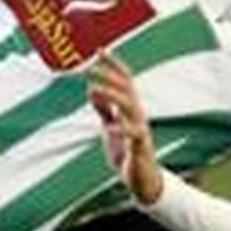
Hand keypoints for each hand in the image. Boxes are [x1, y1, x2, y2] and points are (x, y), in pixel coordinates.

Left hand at [88, 52, 162, 205]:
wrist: (141, 180)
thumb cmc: (126, 151)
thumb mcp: (110, 127)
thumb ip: (104, 109)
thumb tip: (92, 90)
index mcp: (130, 107)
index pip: (125, 80)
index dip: (113, 64)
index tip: (99, 50)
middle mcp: (138, 114)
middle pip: (126, 89)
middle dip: (109, 77)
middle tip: (89, 69)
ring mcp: (140, 129)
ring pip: (130, 107)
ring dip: (112, 96)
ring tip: (93, 90)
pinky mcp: (140, 147)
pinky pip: (134, 135)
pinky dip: (122, 129)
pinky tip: (110, 126)